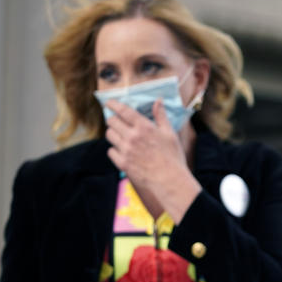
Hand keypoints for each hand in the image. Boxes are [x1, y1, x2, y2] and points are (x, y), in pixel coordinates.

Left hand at [105, 99, 201, 222]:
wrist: (169, 181)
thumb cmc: (172, 157)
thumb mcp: (169, 134)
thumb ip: (161, 116)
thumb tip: (158, 101)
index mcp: (144, 127)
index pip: (123, 110)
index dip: (113, 104)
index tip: (109, 103)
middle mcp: (132, 137)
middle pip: (112, 122)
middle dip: (113, 119)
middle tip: (117, 121)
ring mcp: (125, 150)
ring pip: (109, 135)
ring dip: (113, 133)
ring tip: (121, 136)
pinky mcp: (122, 163)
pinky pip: (110, 152)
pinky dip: (115, 150)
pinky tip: (123, 151)